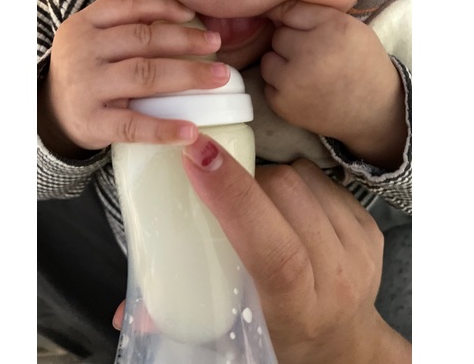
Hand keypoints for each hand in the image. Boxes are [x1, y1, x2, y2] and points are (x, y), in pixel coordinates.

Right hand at [38, 0, 228, 157]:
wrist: (52, 114)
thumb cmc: (88, 73)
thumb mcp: (96, 42)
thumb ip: (127, 28)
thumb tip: (185, 19)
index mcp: (85, 25)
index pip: (128, 5)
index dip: (164, 6)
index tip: (192, 14)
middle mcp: (84, 51)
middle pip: (144, 39)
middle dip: (186, 40)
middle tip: (216, 43)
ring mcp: (87, 87)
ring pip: (144, 75)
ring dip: (188, 75)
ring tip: (219, 77)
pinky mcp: (93, 122)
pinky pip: (133, 125)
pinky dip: (164, 128)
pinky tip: (191, 131)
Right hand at [181, 134, 410, 363]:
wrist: (345, 341)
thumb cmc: (283, 338)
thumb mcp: (236, 336)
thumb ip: (180, 320)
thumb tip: (127, 313)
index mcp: (298, 310)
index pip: (275, 250)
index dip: (235, 196)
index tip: (199, 155)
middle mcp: (337, 277)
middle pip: (287, 195)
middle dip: (247, 179)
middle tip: (228, 192)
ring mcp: (359, 248)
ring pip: (304, 178)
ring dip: (272, 177)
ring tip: (260, 201)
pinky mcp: (370, 225)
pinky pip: (322, 177)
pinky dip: (297, 179)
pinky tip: (289, 204)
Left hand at [261, 1, 406, 169]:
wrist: (374, 111)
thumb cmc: (361, 64)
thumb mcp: (351, 27)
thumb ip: (314, 13)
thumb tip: (272, 10)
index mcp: (332, 28)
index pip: (290, 11)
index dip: (298, 23)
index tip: (308, 34)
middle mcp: (310, 53)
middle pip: (278, 37)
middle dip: (291, 44)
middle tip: (313, 57)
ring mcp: (293, 81)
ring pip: (267, 61)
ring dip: (281, 66)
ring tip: (306, 74)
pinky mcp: (282, 104)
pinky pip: (267, 86)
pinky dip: (281, 88)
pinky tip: (303, 92)